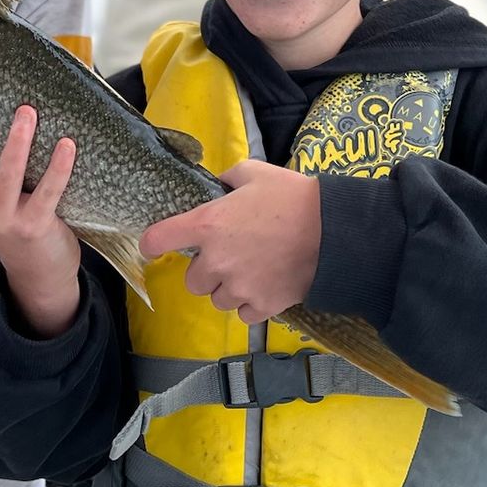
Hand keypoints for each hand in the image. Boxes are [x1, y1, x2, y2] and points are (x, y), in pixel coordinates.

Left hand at [139, 160, 319, 323]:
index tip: (153, 246)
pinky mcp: (262, 306)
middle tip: (229, 256)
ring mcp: (238, 287)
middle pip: (192, 280)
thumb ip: (228, 179)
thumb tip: (220, 187)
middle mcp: (216, 261)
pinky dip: (251, 303)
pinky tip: (266, 286)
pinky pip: (244, 313)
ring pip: (217, 299)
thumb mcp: (255, 172)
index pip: (158, 239)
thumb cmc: (292, 196)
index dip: (152, 243)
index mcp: (207, 224)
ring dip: (228, 288)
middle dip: (207, 270)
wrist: (334, 232)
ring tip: (252, 271)